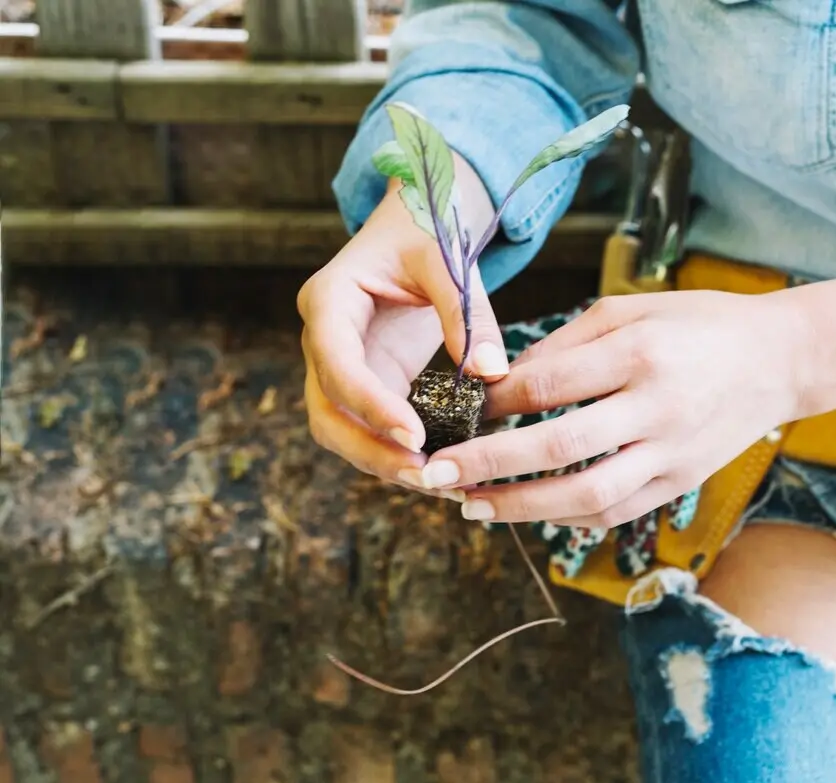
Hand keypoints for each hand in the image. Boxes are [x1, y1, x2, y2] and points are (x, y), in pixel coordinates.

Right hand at [298, 164, 508, 490]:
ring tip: (439, 483)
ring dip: (384, 463)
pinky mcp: (367, 384)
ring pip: (342, 432)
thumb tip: (493, 373)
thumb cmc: (426, 232)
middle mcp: (323, 339)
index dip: (371, 405)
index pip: (337, 362)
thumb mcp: (447, 262)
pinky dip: (401, 455)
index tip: (413, 437)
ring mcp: (341, 367)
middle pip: (326, 412)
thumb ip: (467, 315)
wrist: (416, 226)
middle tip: (427, 475)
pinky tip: (443, 472)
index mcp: (329, 299)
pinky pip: (372, 431)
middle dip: (371, 451)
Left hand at [422, 289, 809, 527]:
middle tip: (437, 474)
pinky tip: (533, 512)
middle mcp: (657, 407)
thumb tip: (502, 381)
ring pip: (587, 495)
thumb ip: (568, 345)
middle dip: (489, 464)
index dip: (494, 401)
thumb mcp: (633, 309)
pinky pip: (617, 512)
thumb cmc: (701, 324)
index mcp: (640, 352)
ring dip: (523, 507)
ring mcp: (672, 451)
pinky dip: (569, 518)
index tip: (456, 411)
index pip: (550, 383)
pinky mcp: (682, 482)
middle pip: (558, 446)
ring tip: (475, 506)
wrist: (782, 360)